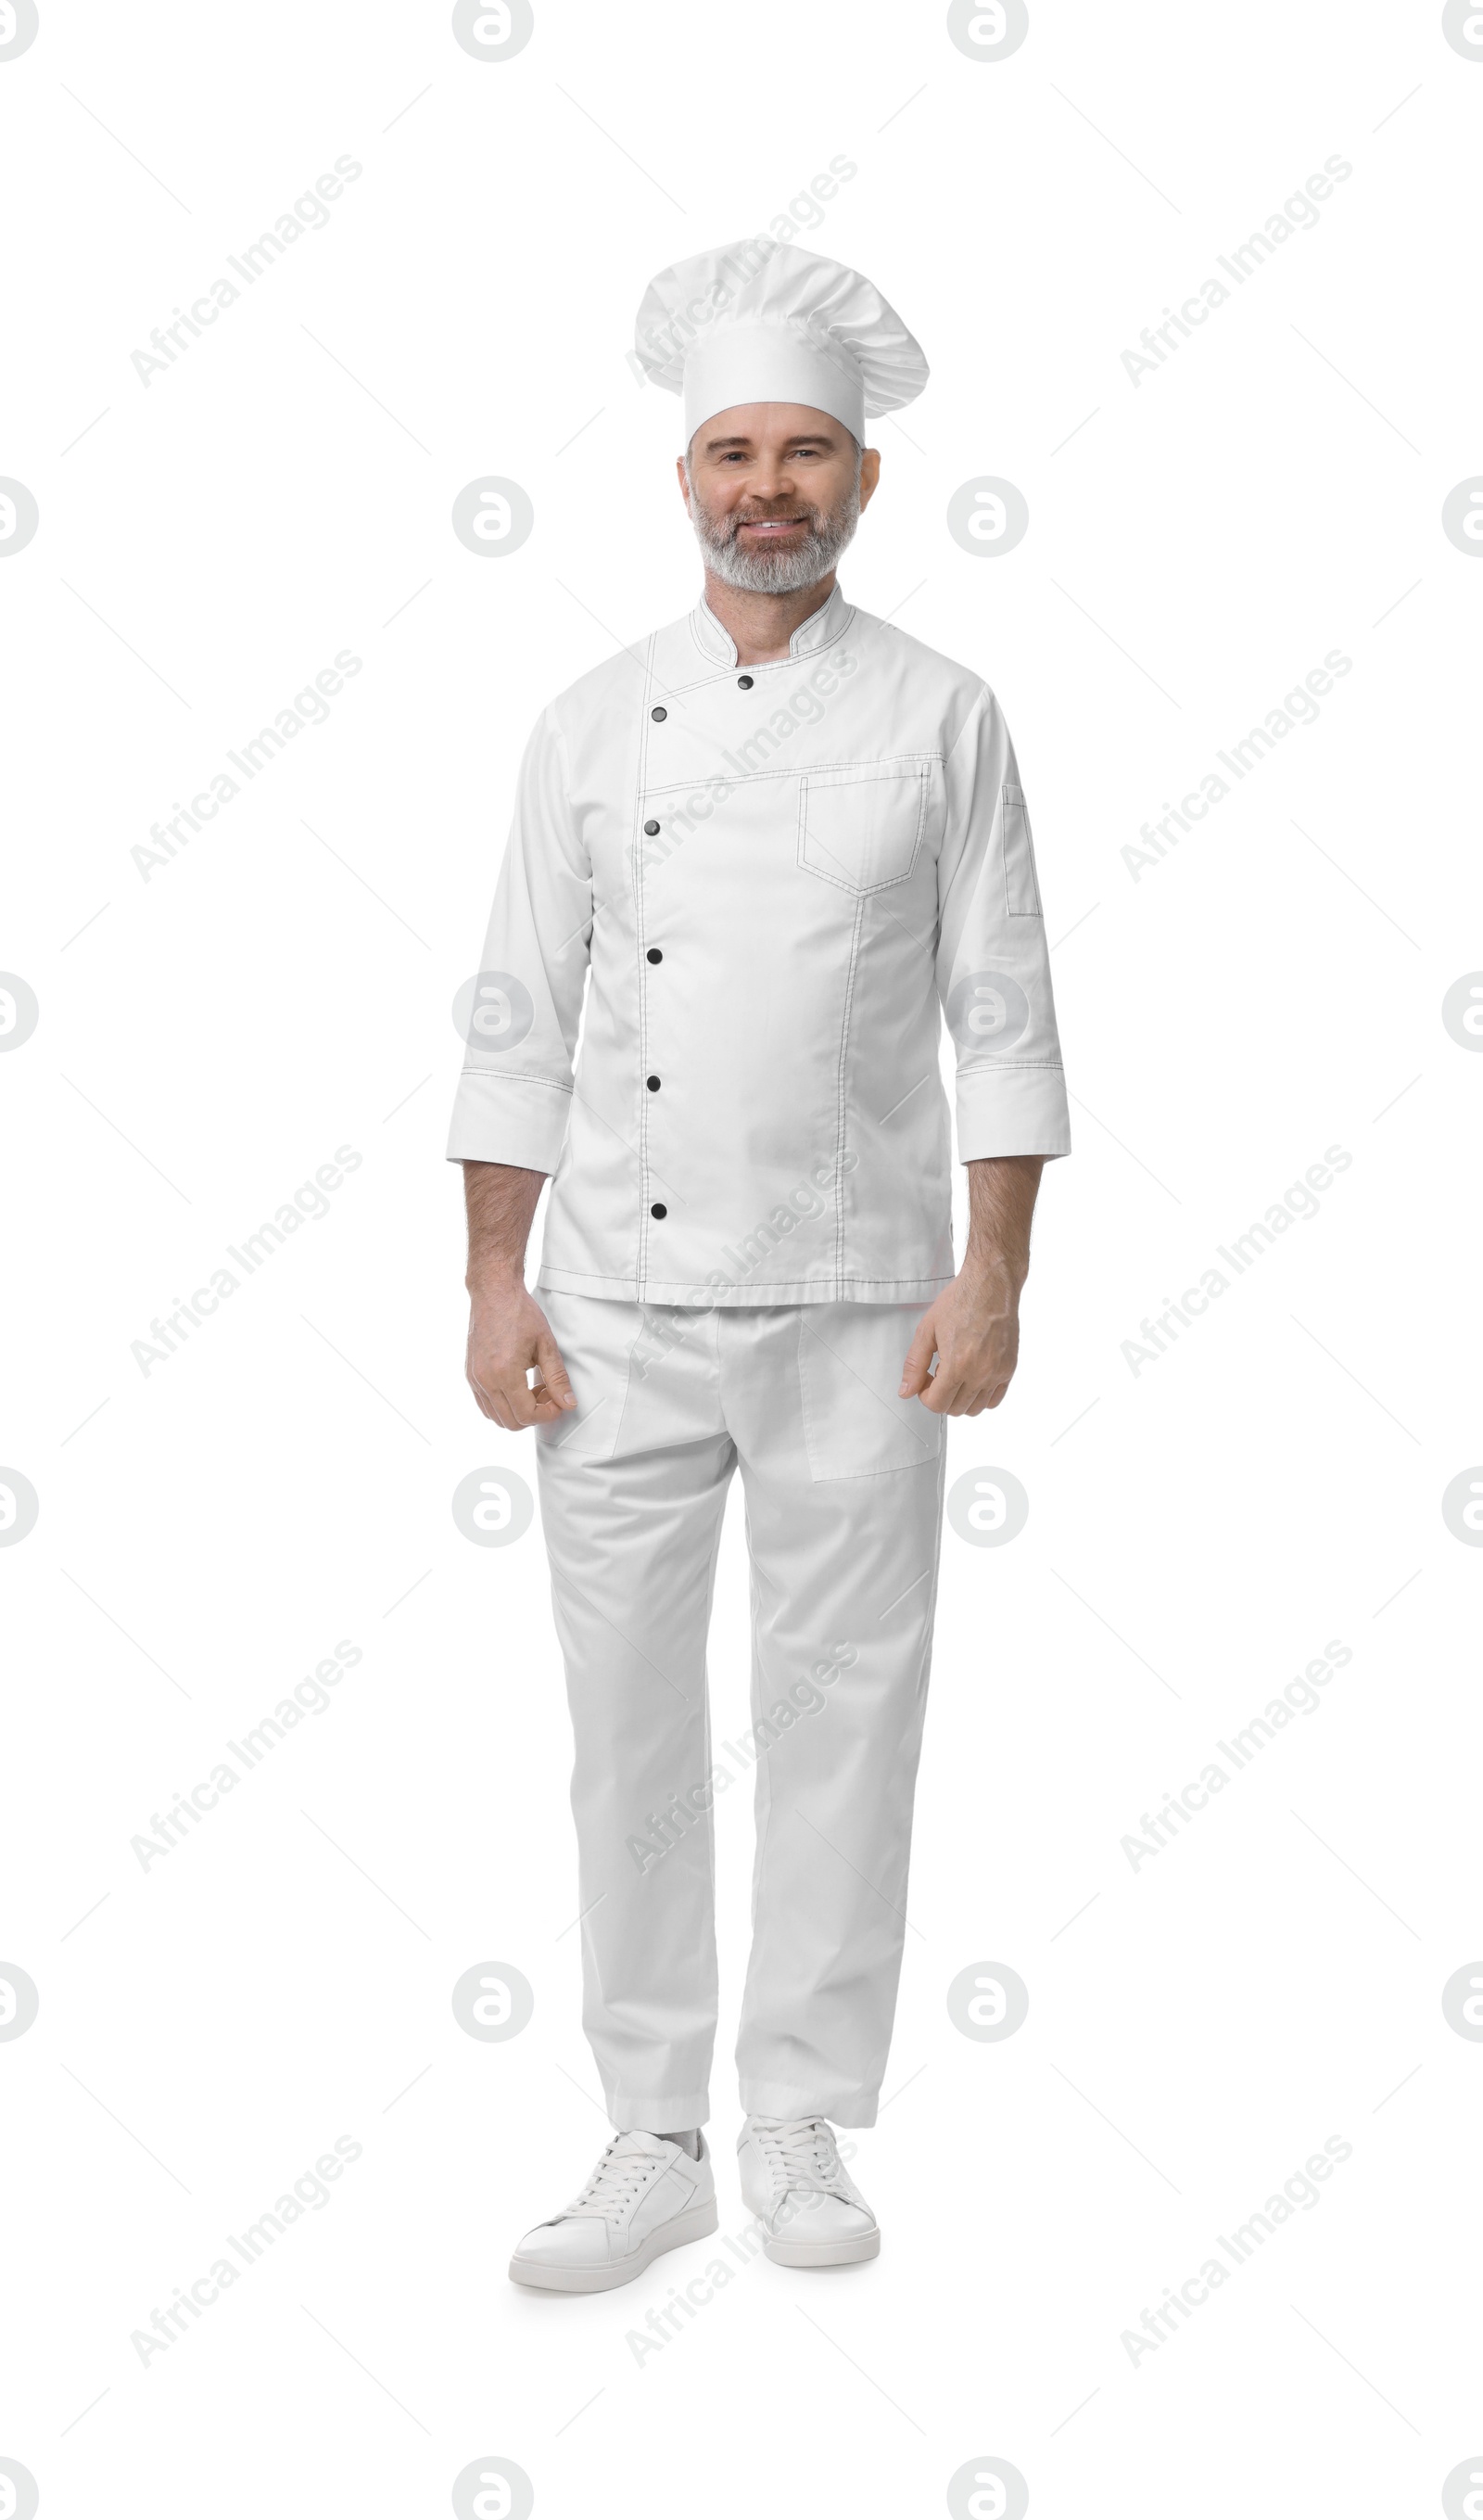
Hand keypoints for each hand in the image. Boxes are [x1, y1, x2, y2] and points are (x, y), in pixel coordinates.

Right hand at [465, 1282, 575, 1428]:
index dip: (547, 1414)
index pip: (527, 1415)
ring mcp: (475, 1379)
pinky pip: (485, 1405)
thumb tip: (568, 1403)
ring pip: (496, 1417)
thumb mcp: (546, 1345)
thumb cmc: (519, 1313)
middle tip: (547, 1394)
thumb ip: (558, 1378)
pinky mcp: (471, 1375)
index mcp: (505, 1373)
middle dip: (534, 1415)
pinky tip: (518, 1386)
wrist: (494, 1293)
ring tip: (532, 1388)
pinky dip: (503, 1405)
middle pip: (511, 1422)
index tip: (558, 1402)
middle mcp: (485, 1380)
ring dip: (518, 1411)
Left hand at [899, 1259, 1021, 1416]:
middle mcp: (981, 1373)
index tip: (924, 1381)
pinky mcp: (1009, 1368)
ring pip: (975, 1408)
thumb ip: (914, 1364)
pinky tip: (972, 1376)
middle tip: (938, 1373)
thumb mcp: (927, 1330)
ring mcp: (997, 1373)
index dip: (924, 1395)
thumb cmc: (961, 1301)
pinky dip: (980, 1396)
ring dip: (960, 1397)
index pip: (937, 1404)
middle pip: (955, 1409)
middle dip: (941, 1396)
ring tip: (956, 1372)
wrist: (991, 1285)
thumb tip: (906, 1391)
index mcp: (958, 1365)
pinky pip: (994, 1400)